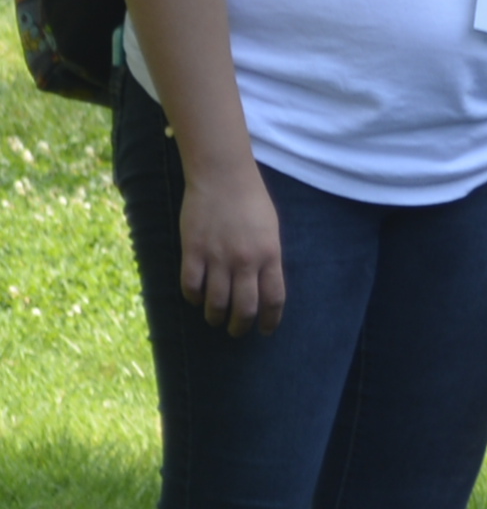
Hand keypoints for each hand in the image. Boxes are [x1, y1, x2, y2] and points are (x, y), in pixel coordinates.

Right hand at [176, 160, 284, 335]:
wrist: (222, 177)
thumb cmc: (251, 201)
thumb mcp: (271, 231)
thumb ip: (268, 259)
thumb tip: (264, 286)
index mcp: (269, 256)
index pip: (274, 299)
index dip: (270, 320)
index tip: (266, 330)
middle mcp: (245, 261)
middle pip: (244, 308)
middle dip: (240, 326)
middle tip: (236, 331)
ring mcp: (217, 257)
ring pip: (216, 302)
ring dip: (215, 316)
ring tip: (214, 319)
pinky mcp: (192, 250)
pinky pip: (190, 285)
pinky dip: (193, 297)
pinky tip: (195, 299)